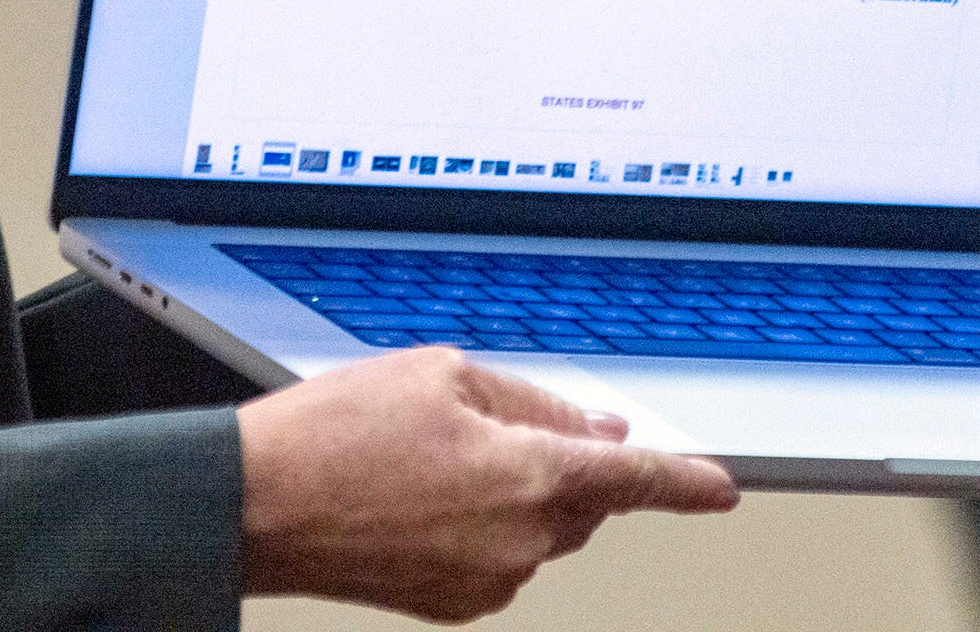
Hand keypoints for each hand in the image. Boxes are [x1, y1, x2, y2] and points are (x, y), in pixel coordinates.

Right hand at [237, 346, 739, 620]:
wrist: (259, 504)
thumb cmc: (336, 434)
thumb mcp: (442, 374)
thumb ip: (533, 401)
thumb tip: (591, 429)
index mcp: (528, 477)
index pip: (633, 480)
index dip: (685, 482)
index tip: (719, 487)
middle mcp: (519, 542)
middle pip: (585, 500)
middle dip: (565, 462)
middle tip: (493, 423)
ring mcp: (486, 582)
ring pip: (540, 528)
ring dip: (517, 490)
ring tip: (433, 454)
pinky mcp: (454, 605)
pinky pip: (499, 557)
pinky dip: (484, 523)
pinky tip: (422, 492)